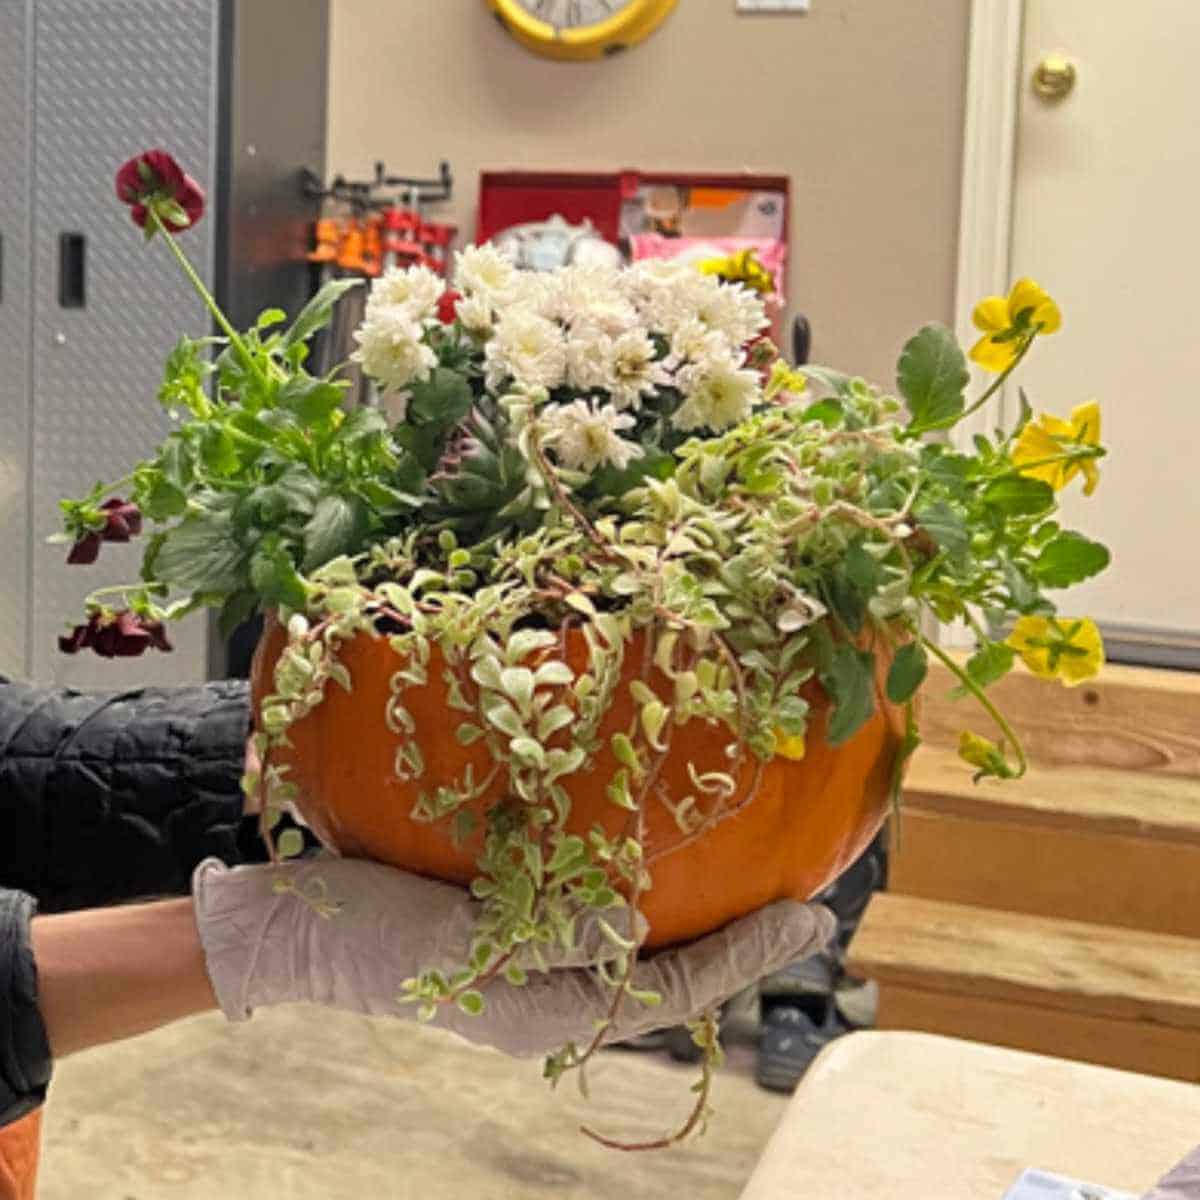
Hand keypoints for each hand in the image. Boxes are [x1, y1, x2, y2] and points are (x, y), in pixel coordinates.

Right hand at [192, 855, 834, 1056]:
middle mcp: (553, 999)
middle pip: (670, 978)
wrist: (296, 928)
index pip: (673, 986)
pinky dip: (645, 908)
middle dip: (741, 947)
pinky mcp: (514, 937)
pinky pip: (598, 930)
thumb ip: (552, 935)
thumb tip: (637, 925)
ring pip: (641, 956)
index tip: (810, 918)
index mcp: (548, 1010)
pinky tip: (661, 873)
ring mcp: (534, 971)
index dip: (747, 954)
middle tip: (809, 910)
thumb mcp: (463, 935)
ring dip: (702, 926)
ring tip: (756, 894)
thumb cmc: (372, 932)